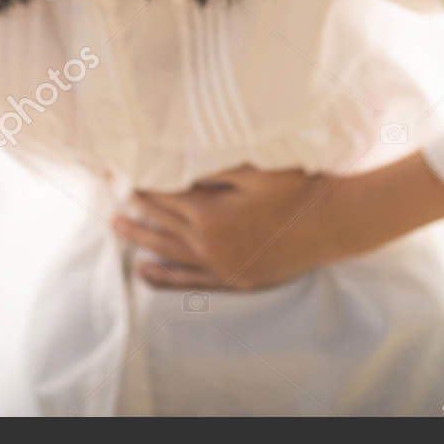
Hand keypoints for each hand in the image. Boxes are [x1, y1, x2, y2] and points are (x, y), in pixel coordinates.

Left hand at [111, 164, 347, 290]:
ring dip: (142, 241)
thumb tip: (176, 163)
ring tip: (116, 230)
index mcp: (210, 215)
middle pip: (160, 225)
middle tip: (109, 200)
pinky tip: (147, 272)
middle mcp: (209, 245)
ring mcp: (222, 266)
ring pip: (169, 253)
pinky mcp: (236, 278)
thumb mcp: (255, 169)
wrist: (335, 223)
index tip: (120, 173)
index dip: (139, 183)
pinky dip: (166, 277)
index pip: (162, 197)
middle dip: (134, 211)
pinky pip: (191, 280)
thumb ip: (213, 168)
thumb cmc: (299, 188)